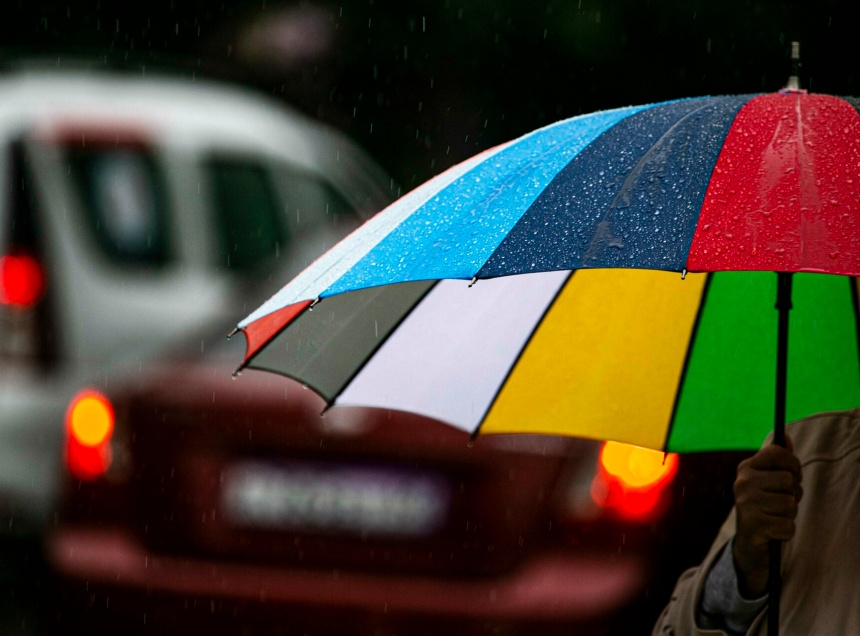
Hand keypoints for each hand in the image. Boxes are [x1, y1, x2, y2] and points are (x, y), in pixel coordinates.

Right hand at [731, 437, 802, 597]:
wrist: (749, 542)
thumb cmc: (765, 506)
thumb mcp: (768, 480)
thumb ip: (778, 459)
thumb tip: (784, 436)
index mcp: (745, 468)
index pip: (777, 453)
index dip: (793, 463)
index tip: (793, 474)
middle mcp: (742, 483)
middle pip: (788, 480)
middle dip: (792, 494)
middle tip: (780, 502)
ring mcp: (745, 504)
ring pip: (789, 504)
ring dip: (789, 514)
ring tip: (776, 516)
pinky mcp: (752, 526)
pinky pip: (788, 526)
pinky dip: (786, 531)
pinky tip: (773, 531)